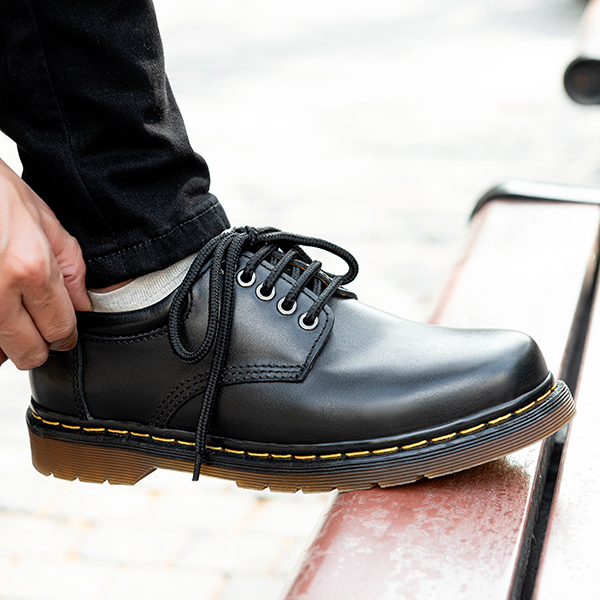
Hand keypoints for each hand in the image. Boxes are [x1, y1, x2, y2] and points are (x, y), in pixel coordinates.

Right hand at [0, 159, 90, 369]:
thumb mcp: (42, 218)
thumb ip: (70, 267)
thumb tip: (83, 305)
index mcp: (30, 267)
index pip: (60, 329)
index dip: (66, 335)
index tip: (64, 332)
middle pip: (29, 352)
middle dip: (38, 344)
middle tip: (37, 326)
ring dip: (7, 341)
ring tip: (11, 310)